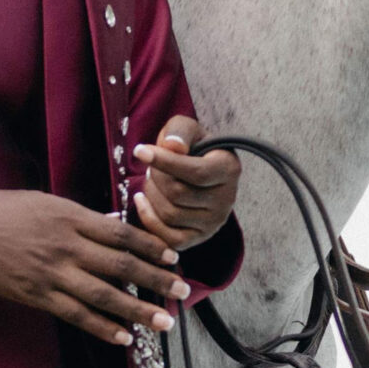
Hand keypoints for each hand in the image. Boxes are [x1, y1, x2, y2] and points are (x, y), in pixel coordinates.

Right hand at [0, 190, 191, 347]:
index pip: (123, 234)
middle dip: (156, 279)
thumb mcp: (44, 202)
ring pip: (104, 296)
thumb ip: (79, 218)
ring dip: (138, 310)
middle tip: (182, 292)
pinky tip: (124, 337)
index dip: (152, 246)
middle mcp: (66, 246)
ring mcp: (52, 275)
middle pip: (122, 266)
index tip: (173, 256)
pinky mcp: (37, 296)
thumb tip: (113, 230)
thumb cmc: (0, 211)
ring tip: (163, 321)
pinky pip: (77, 316)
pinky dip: (102, 327)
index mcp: (70, 217)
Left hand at [135, 113, 239, 250]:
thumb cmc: (191, 148)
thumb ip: (179, 131)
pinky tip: (142, 200)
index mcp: (229, 169)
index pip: (195, 172)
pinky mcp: (200, 237)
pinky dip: (149, 219)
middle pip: (177, 194)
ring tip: (151, 181)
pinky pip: (169, 238)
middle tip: (151, 167)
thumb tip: (172, 147)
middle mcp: (227, 199)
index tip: (139, 150)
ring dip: (151, 195)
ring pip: (170, 214)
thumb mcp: (186, 130)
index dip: (164, 162)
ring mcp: (214, 222)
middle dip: (155, 178)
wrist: (199, 171)